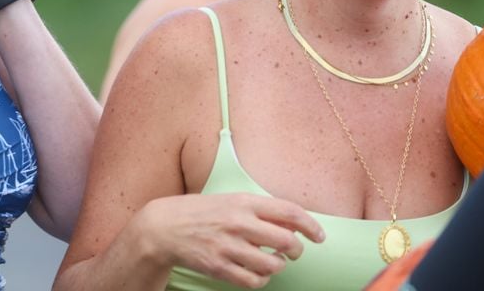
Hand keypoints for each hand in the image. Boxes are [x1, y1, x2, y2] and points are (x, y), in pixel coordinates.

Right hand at [143, 193, 324, 288]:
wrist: (164, 227)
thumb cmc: (202, 212)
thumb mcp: (230, 201)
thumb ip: (259, 210)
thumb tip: (293, 223)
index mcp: (243, 201)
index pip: (289, 211)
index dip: (310, 225)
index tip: (319, 236)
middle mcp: (238, 222)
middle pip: (286, 241)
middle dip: (295, 250)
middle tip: (292, 252)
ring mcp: (228, 246)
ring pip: (272, 265)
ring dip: (277, 266)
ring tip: (271, 261)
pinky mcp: (219, 267)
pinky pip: (253, 281)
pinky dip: (261, 280)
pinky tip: (257, 273)